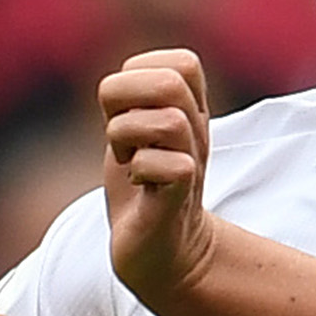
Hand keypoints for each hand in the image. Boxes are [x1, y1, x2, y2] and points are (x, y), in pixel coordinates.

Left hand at [99, 48, 218, 309]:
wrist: (158, 253)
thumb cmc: (141, 190)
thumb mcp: (132, 134)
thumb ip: (128, 101)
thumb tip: (117, 80)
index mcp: (189, 113)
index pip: (182, 62)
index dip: (138, 74)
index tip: (124, 110)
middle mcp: (197, 134)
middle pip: (171, 82)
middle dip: (127, 99)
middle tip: (119, 131)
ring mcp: (192, 166)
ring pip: (168, 122)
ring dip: (127, 136)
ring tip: (126, 158)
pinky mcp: (179, 200)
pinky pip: (170, 167)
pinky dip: (139, 171)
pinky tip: (136, 183)